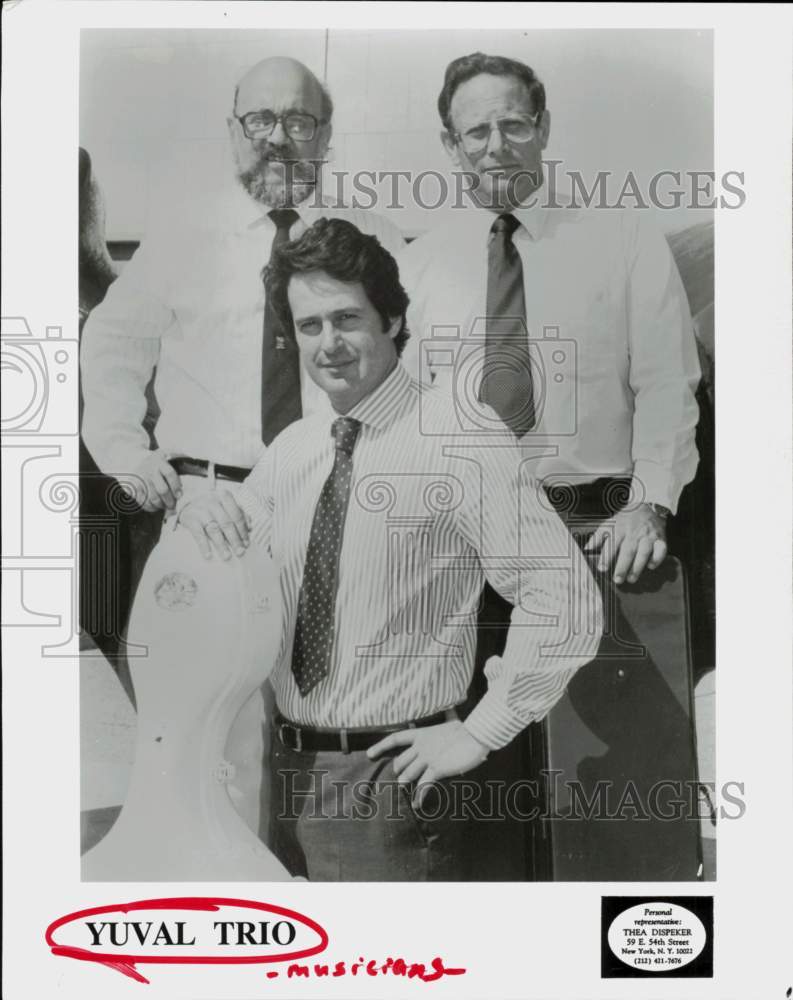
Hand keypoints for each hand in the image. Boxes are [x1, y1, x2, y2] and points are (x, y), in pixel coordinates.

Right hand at [126, 451, 181, 511]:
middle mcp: (149, 469)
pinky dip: (150, 507)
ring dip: (161, 505)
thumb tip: (197, 467)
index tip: (180, 495)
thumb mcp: (169, 454)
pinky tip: (155, 507)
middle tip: (173, 505)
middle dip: (170, 500)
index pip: (169, 474)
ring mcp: (140, 478)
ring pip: (152, 498)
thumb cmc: (158, 461)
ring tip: (165, 506)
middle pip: (162, 489)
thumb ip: (182, 459)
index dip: (176, 486)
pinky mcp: (133, 486)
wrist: (135, 458)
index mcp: (160, 461)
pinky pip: (142, 501)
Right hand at [178, 488, 250, 559]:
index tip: (246, 544)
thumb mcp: (226, 504)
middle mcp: (212, 502)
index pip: (237, 516)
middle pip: (227, 523)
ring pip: (214, 529)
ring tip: (227, 556)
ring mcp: (200, 510)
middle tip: (240, 552)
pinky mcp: (190, 519)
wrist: (188, 500)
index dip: (243, 531)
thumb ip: (240, 513)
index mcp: (225, 496)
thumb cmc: (212, 504)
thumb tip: (250, 528)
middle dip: (235, 539)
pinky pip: (198, 534)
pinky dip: (203, 545)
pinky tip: (208, 555)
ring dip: (221, 544)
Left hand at [367, 720, 488, 808]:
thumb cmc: (466, 729)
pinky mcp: (437, 769)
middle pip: (400, 761)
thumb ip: (447, 718)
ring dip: (406, 784)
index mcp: (422, 734)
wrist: (476, 735)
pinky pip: (423, 786)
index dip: (380, 746)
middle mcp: (421, 746)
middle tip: (401, 778)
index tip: (369, 754)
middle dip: (399, 771)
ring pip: (408, 775)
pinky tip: (417, 805)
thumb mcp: (451, 722)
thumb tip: (451, 708)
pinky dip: (419, 797)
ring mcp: (428, 758)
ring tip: (405, 792)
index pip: (395, 739)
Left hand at [584, 503, 667, 584]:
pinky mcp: (661, 539)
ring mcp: (648, 536)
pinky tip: (651, 567)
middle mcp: (634, 533)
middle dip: (622, 566)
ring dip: (638, 567)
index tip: (601, 569)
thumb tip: (587, 549)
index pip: (612, 544)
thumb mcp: (609, 524)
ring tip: (631, 579)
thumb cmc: (624, 519)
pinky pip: (661, 549)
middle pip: (628, 551)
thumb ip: (598, 537)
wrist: (645, 506)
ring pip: (644, 552)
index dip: (606, 557)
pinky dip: (657, 558)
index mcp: (619, 529)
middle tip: (617, 580)